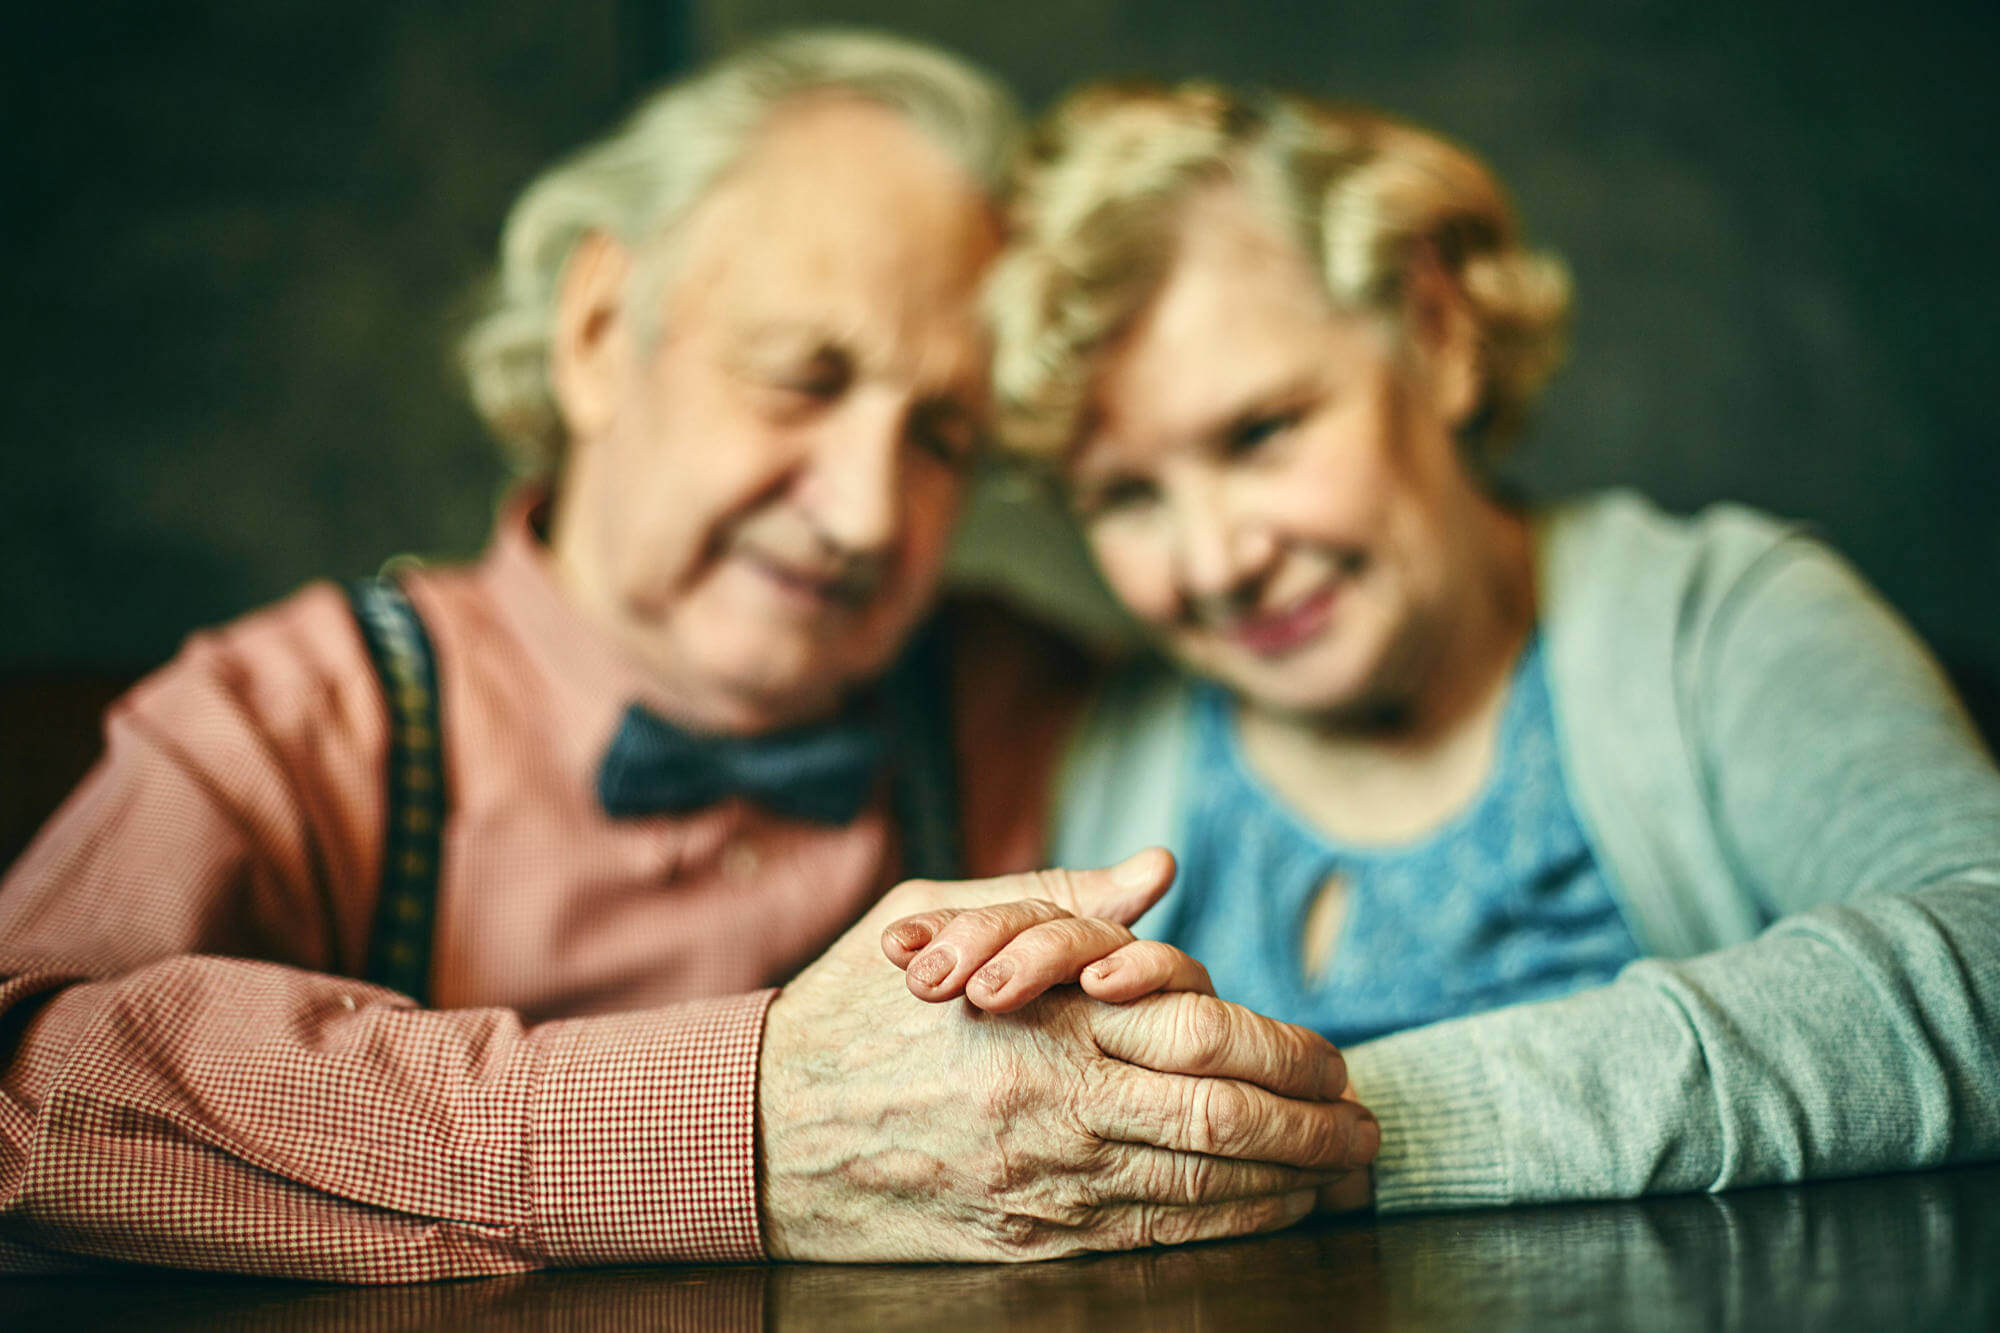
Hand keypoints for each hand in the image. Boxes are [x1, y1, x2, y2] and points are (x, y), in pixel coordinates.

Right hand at [759, 855, 1379, 1260]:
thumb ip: (1059, 895)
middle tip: (1368, 1131)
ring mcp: (1041, 1188)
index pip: (1206, 1030)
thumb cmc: (853, 1010)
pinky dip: (1225, 1231)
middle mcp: (1054, 1106)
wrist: (751, 1133)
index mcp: (1040, 1015)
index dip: (1292, 1053)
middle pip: (1226, 1120)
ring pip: (1203, 1195)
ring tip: (1340, 1176)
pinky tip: (1264, 1217)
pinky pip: (1151, 1243)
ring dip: (1290, 1187)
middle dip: (1316, 1128)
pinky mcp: (1025, 1246)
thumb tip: (1162, 871)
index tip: (1338, 1062)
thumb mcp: (940, 917)